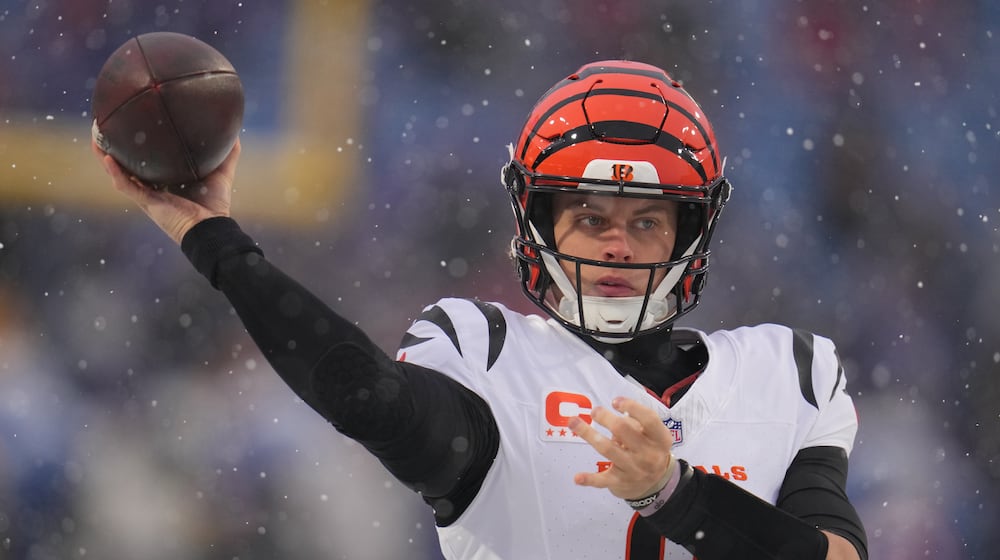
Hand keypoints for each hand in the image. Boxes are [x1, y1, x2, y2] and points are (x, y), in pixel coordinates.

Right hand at [92, 137, 240, 244]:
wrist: (211, 229)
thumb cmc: (215, 206)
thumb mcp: (222, 174)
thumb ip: (228, 155)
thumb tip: (235, 133)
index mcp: (168, 181)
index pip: (149, 160)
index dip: (140, 146)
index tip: (133, 125)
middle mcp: (154, 187)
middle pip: (129, 165)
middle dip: (116, 148)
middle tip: (106, 126)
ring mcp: (148, 195)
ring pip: (120, 174)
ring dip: (106, 157)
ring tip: (96, 137)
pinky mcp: (147, 203)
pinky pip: (126, 186)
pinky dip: (116, 172)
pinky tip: (107, 157)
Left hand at [569, 397, 674, 499]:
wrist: (655, 484)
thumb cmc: (649, 449)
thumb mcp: (653, 435)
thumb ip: (636, 423)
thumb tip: (610, 415)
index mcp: (660, 439)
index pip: (649, 419)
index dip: (632, 407)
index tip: (615, 401)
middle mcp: (649, 455)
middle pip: (624, 431)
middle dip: (606, 418)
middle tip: (594, 411)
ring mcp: (634, 470)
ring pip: (608, 449)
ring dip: (588, 434)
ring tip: (574, 422)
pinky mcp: (620, 482)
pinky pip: (602, 480)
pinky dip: (589, 479)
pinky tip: (577, 477)